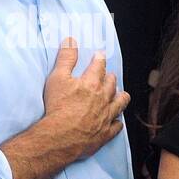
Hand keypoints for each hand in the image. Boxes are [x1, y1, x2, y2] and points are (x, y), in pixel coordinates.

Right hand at [42, 37, 131, 162]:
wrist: (61, 136)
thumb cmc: (58, 107)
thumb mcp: (57, 78)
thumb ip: (66, 59)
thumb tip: (70, 41)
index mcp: (92, 83)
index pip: (99, 66)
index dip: (99, 59)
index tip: (100, 56)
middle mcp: (103, 98)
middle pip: (112, 84)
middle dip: (110, 77)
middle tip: (108, 76)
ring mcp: (107, 116)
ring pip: (120, 103)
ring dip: (120, 97)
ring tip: (120, 94)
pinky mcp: (106, 132)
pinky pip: (116, 126)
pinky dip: (117, 122)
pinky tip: (117, 121)